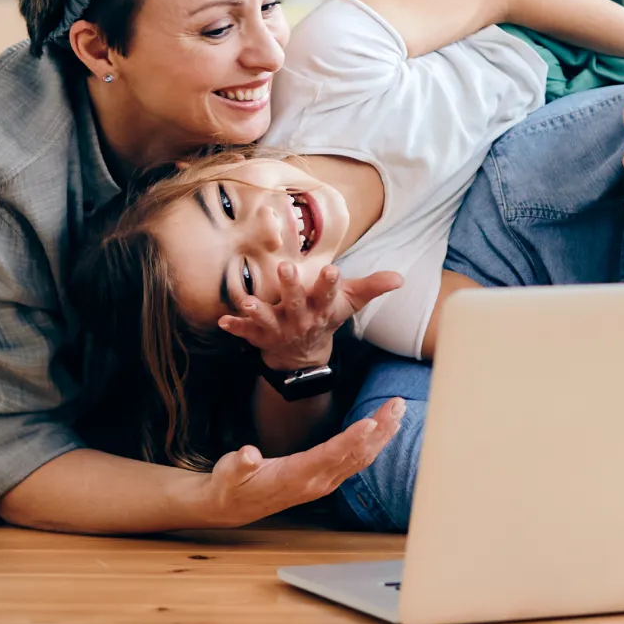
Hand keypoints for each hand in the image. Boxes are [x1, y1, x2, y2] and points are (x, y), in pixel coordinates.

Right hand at [199, 398, 406, 526]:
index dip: (351, 439)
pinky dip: (372, 445)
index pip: (329, 455)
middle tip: (397, 405)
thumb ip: (239, 464)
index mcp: (295, 476)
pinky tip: (383, 431)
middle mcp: (316, 481)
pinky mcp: (325, 480)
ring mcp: (323, 482)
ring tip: (397, 411)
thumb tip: (246, 454)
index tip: (371, 423)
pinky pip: (355, 462)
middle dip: (379, 430)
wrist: (233, 507)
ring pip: (360, 458)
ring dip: (381, 435)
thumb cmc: (232, 484)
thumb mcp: (229, 473)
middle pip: (355, 454)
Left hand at [217, 262, 402, 370]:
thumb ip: (373, 287)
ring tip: (249, 302)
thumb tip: (401, 278)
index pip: (329, 294)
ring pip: (269, 320)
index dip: (330, 283)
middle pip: (297, 303)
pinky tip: (222, 321)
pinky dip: (235, 327)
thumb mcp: (349, 303)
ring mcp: (279, 328)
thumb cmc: (326, 317)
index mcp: (322, 308)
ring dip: (259, 311)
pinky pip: (246, 332)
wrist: (304, 355)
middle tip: (285, 267)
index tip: (332, 269)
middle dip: (291, 287)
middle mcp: (301, 319)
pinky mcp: (260, 335)